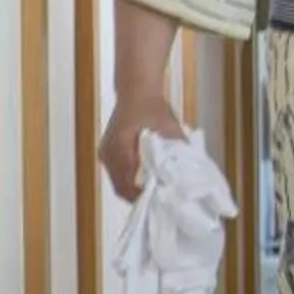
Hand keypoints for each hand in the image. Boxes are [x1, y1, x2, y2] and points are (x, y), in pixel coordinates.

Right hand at [98, 84, 181, 201]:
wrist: (137, 90)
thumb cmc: (153, 108)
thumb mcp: (170, 130)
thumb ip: (177, 153)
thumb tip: (188, 175)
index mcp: (121, 147)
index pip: (129, 183)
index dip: (144, 196)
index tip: (160, 203)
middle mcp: (108, 153)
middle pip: (121, 186)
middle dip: (140, 197)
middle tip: (159, 203)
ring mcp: (105, 153)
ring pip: (118, 182)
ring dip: (134, 190)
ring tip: (154, 195)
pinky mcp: (106, 152)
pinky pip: (116, 174)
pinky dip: (129, 180)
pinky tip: (144, 183)